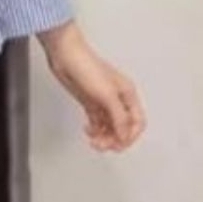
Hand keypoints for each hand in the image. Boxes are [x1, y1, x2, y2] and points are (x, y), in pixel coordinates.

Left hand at [38, 21, 145, 151]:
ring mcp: (104, 101)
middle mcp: (118, 99)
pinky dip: (95, 131)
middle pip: (123, 128)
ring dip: (103, 137)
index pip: (137, 122)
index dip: (130, 136)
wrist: (65, 57)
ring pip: (110, 128)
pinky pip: (98, 124)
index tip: (118, 144)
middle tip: (103, 145)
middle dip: (114, 139)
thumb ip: (118, 117)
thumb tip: (124, 136)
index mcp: (127, 94)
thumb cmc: (86, 65)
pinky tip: (88, 131)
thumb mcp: (107, 94)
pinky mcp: (91, 103)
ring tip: (94, 140)